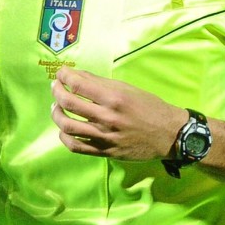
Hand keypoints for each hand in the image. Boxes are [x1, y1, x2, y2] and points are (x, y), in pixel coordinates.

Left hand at [51, 67, 184, 161]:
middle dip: (56, 91)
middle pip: (68, 103)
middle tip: (55, 86)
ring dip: (56, 114)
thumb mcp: (129, 89)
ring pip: (67, 125)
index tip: (62, 73)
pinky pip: (75, 146)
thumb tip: (77, 75)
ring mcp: (104, 137)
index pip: (78, 84)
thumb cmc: (150, 108)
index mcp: (114, 98)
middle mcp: (107, 117)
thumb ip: (101, 83)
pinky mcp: (104, 152)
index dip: (64, 76)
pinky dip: (64, 136)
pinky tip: (64, 129)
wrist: (169, 135)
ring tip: (56, 107)